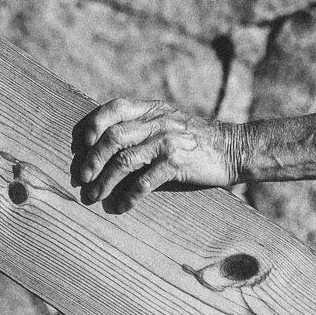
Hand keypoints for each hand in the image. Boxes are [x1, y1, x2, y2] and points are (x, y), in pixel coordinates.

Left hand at [71, 98, 241, 211]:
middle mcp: (158, 122)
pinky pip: (145, 181)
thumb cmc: (195, 139)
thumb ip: (143, 124)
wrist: (233, 148)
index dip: (94, 123)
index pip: (115, 108)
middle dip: (93, 159)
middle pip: (113, 137)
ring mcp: (167, 142)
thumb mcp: (169, 120)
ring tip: (95, 196)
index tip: (82, 144)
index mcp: (152, 109)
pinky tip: (123, 206)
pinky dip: (130, 196)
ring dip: (105, 181)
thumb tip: (106, 141)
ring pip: (124, 161)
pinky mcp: (177, 163)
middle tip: (83, 178)